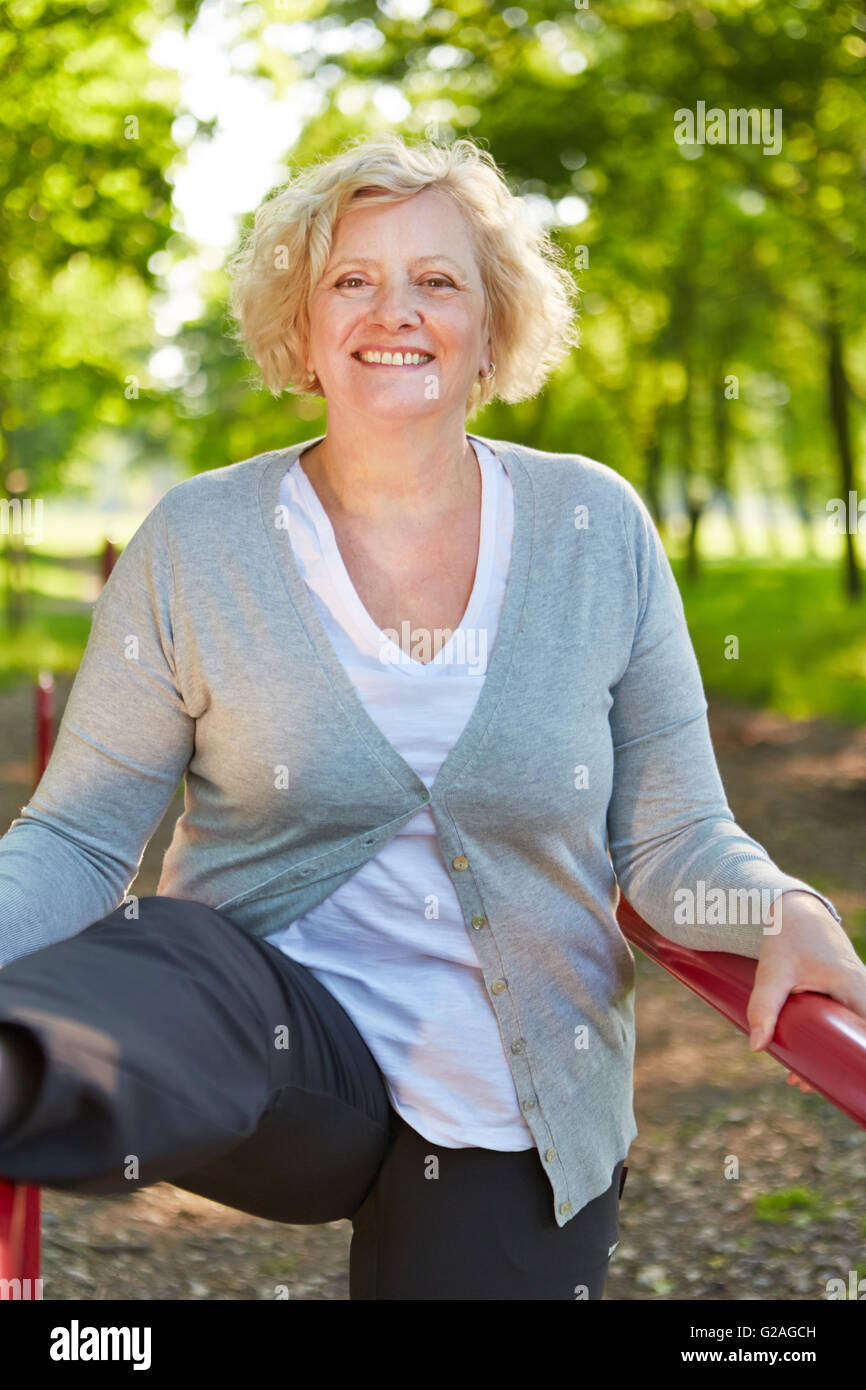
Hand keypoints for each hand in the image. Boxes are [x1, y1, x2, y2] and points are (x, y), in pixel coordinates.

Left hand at [746, 890, 865, 1093]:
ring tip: (798, 1080)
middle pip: (859, 1037)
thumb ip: (764, 1006)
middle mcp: (861, 990)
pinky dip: (830, 1040)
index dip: (859, 1058)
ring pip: (851, 1031)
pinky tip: (807, 1059)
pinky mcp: (843, 992)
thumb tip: (756, 1046)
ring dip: (830, 1055)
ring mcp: (855, 991)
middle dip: (837, 1065)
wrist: (793, 909)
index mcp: (853, 986)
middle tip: (802, 1086)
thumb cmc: (786, 935)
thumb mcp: (774, 970)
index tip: (846, 1081)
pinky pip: (844, 1021)